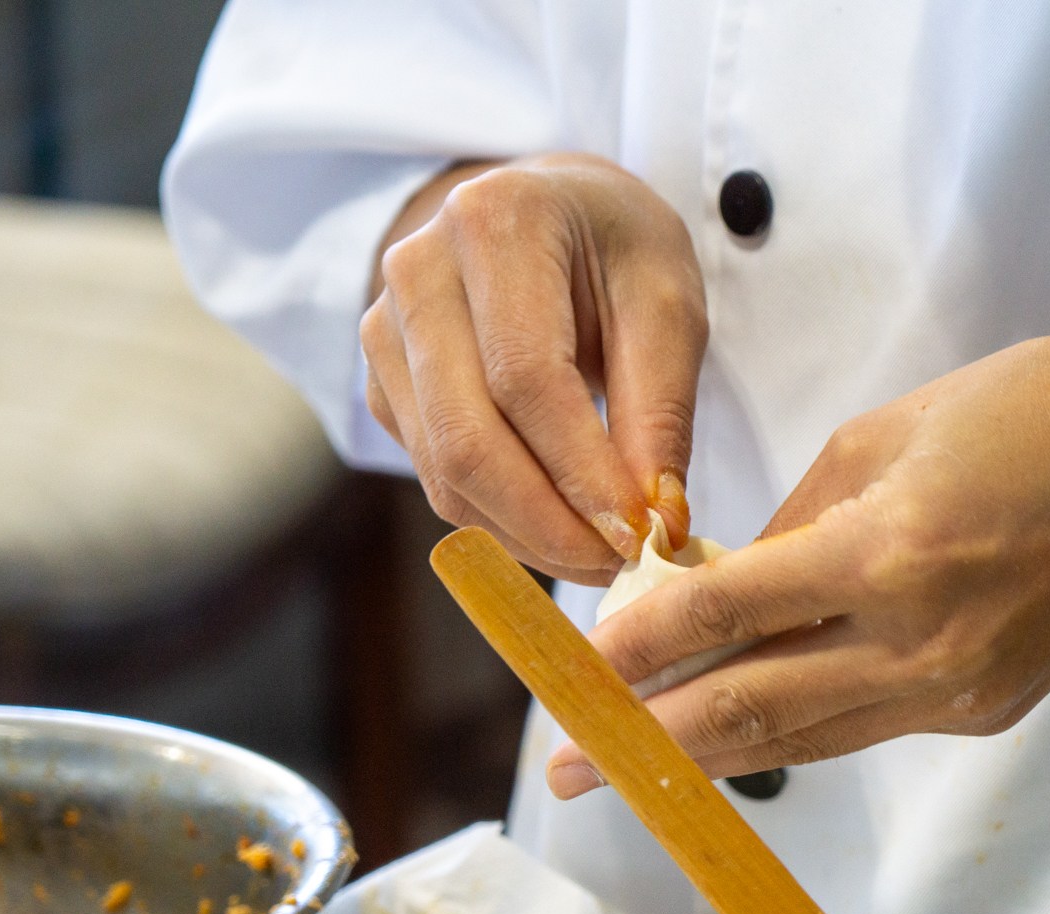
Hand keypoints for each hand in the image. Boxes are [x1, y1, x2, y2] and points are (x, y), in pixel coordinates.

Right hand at [362, 154, 705, 582]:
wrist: (550, 213)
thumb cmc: (617, 249)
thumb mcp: (667, 304)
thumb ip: (662, 411)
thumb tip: (656, 522)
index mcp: (494, 222)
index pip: (526, 377)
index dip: (581, 471)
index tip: (639, 534)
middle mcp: (417, 269)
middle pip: (466, 435)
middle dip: (547, 522)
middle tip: (620, 564)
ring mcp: (384, 329)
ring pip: (443, 470)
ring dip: (526, 536)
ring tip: (602, 554)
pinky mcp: (383, 383)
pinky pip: (435, 476)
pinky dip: (500, 520)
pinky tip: (560, 527)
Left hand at [547, 337, 1049, 794]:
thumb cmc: (1037, 415)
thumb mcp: (888, 432)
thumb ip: (793, 521)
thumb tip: (719, 587)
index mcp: (891, 550)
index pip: (730, 614)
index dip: (638, 648)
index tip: (572, 668)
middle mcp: (920, 642)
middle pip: (752, 710)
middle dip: (647, 743)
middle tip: (566, 772)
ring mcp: (956, 692)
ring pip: (803, 740)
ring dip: (708, 755)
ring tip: (628, 768)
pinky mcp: (983, 714)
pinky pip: (860, 727)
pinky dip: (792, 726)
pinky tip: (739, 725)